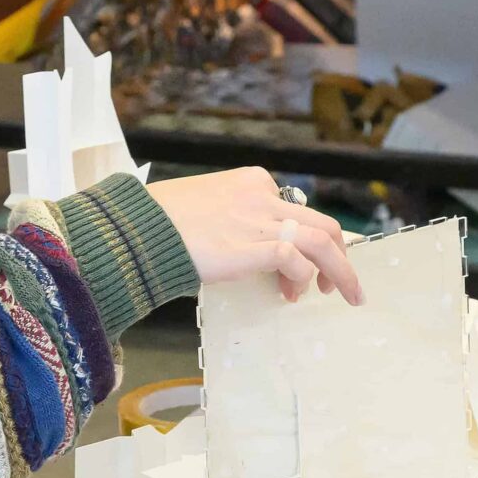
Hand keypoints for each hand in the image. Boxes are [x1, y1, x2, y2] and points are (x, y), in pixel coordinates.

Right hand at [145, 168, 364, 304]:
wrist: (134, 228)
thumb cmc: (159, 224)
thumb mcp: (206, 208)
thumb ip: (237, 222)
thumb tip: (257, 256)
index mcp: (252, 182)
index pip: (298, 210)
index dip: (309, 243)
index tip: (304, 270)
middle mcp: (261, 195)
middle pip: (322, 224)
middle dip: (341, 257)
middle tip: (344, 287)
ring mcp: (257, 219)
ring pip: (321, 240)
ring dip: (339, 271)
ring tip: (342, 295)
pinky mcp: (249, 244)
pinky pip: (295, 258)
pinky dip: (302, 277)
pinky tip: (294, 293)